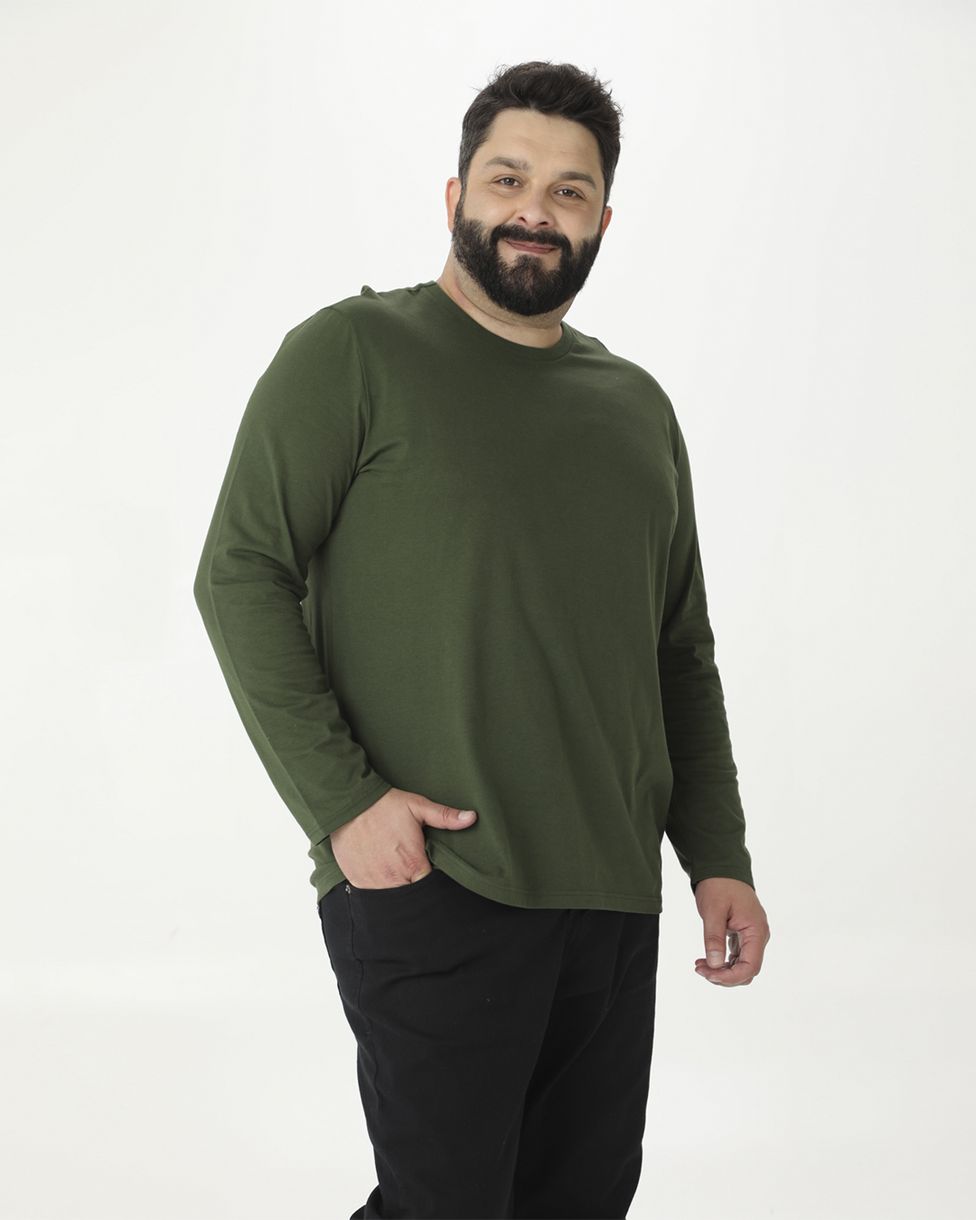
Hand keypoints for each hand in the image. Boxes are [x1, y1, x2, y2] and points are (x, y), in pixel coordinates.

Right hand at [330, 788, 477, 888]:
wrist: (349, 804)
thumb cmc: (385, 805)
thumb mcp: (418, 806)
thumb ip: (445, 817)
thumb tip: (472, 818)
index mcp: (413, 864)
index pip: (430, 888)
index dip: (432, 882)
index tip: (430, 872)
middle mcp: (394, 878)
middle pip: (412, 894)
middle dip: (415, 885)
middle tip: (412, 870)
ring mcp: (374, 882)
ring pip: (392, 897)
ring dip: (397, 888)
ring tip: (397, 871)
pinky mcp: (358, 881)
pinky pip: (372, 894)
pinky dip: (379, 886)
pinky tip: (381, 872)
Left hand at [693, 877, 769, 986]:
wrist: (721, 868)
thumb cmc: (719, 885)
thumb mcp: (713, 910)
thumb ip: (714, 938)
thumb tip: (714, 965)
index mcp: (756, 930)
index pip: (750, 967)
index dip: (730, 977)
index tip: (708, 974)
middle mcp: (758, 936)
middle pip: (747, 970)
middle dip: (724, 976)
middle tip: (700, 969)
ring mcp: (752, 936)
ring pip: (742, 966)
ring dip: (722, 971)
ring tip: (700, 965)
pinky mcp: (743, 935)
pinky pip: (737, 957)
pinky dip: (723, 962)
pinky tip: (706, 960)